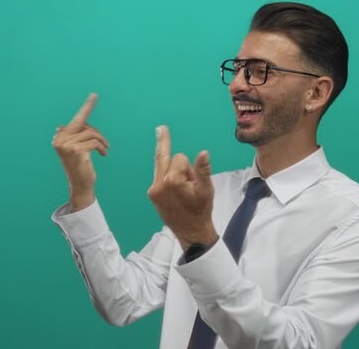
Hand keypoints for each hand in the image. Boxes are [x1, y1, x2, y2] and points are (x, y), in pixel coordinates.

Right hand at [52, 93, 109, 210]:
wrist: (80, 185)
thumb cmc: (80, 166)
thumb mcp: (76, 149)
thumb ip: (75, 135)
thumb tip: (75, 122)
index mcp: (59, 137)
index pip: (75, 120)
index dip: (86, 107)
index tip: (94, 95)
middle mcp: (60, 140)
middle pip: (83, 123)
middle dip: (94, 122)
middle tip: (102, 127)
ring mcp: (67, 145)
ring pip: (91, 133)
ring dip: (101, 141)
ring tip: (105, 150)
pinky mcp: (77, 151)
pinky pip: (95, 142)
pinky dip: (102, 147)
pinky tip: (103, 154)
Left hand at [147, 126, 217, 250]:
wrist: (191, 232)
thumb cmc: (201, 211)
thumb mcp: (206, 190)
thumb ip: (203, 170)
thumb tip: (203, 152)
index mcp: (173, 181)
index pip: (179, 158)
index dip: (190, 168)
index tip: (194, 181)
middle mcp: (159, 184)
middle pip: (162, 157)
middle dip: (163, 142)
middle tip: (161, 127)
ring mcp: (153, 190)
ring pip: (162, 168)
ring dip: (173, 171)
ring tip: (184, 188)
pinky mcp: (152, 195)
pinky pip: (159, 177)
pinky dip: (168, 178)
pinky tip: (176, 190)